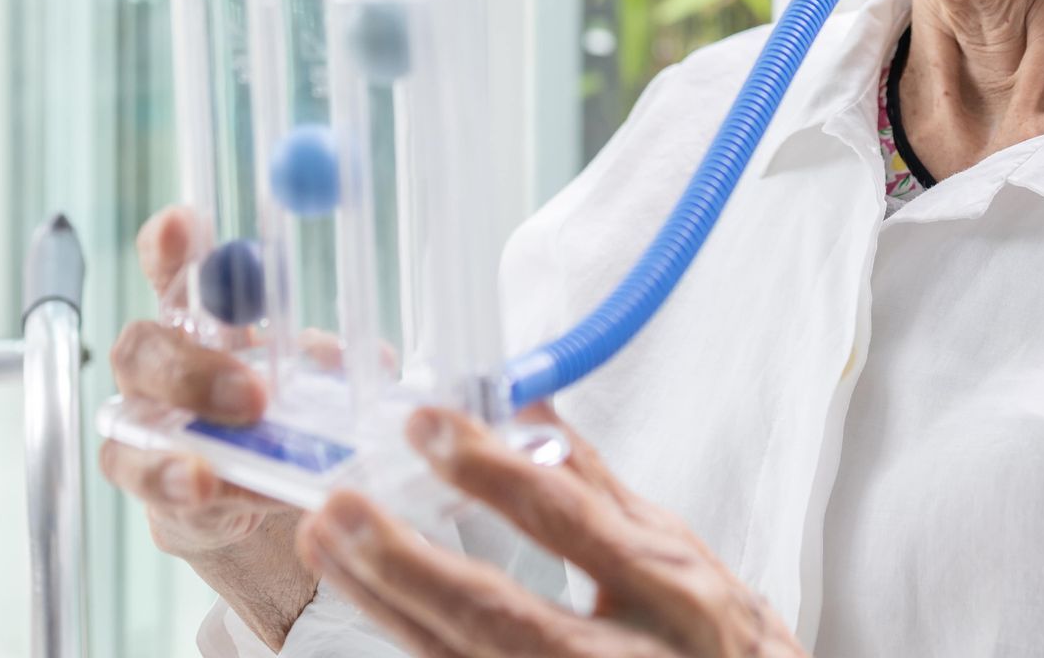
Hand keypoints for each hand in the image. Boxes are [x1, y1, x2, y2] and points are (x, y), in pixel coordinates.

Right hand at [100, 206, 318, 648]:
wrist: (270, 501)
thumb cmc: (289, 420)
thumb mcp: (320, 384)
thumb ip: (334, 367)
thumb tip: (369, 360)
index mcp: (200, 322)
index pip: (170, 269)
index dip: (168, 245)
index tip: (184, 224)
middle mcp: (159, 370)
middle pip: (141, 350)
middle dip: (190, 371)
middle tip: (252, 397)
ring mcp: (147, 433)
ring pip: (127, 430)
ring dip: (172, 452)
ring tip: (207, 474)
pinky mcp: (155, 493)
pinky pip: (155, 493)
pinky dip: (191, 496)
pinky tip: (221, 498)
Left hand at [296, 404, 804, 657]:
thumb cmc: (715, 633)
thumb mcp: (675, 545)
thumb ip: (598, 482)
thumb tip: (528, 410)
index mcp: (668, 588)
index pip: (569, 521)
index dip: (491, 472)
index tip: (425, 423)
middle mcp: (624, 657)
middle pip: (500, 616)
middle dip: (408, 565)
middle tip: (339, 508)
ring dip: (386, 604)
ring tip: (328, 543)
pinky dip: (412, 642)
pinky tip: (367, 600)